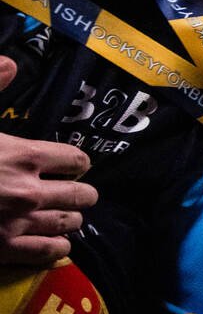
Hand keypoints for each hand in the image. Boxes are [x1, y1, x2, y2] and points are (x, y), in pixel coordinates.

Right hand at [0, 58, 97, 265]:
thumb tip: (10, 62)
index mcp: (23, 156)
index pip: (77, 160)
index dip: (74, 161)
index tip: (67, 163)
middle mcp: (29, 192)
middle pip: (83, 194)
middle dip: (80, 191)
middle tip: (72, 190)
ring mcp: (18, 223)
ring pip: (72, 223)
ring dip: (70, 217)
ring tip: (63, 213)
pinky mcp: (4, 250)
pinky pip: (51, 251)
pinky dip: (57, 245)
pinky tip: (52, 239)